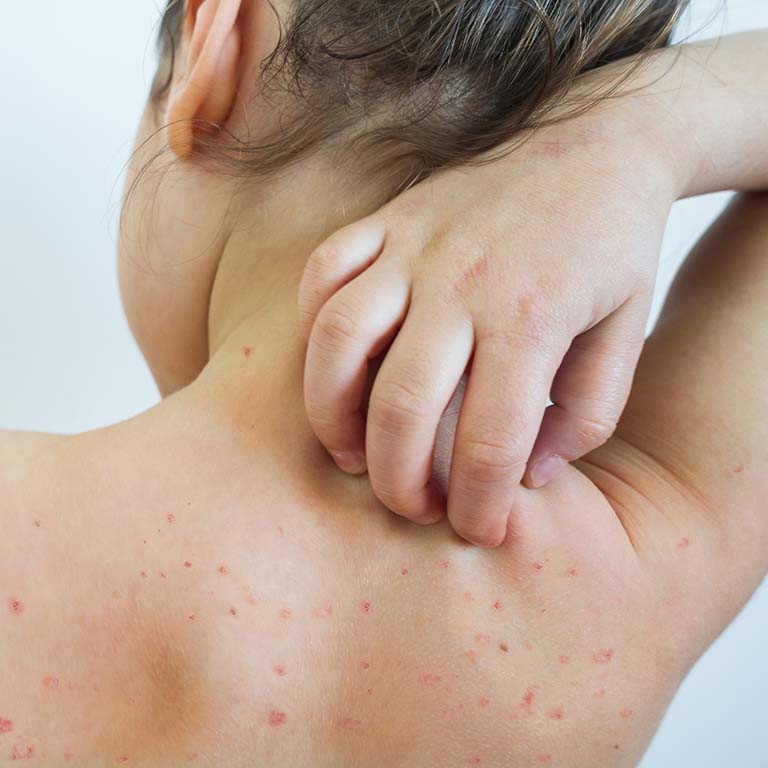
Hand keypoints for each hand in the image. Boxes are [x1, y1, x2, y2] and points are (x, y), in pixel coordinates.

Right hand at [298, 106, 676, 545]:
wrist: (601, 142)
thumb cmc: (614, 247)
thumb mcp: (628, 334)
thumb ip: (588, 414)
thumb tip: (533, 476)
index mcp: (532, 316)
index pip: (491, 439)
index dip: (479, 503)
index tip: (479, 530)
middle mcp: (462, 280)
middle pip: (403, 402)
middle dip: (400, 480)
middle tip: (413, 509)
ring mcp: (415, 244)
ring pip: (340, 337)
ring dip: (333, 414)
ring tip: (350, 457)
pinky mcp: (389, 219)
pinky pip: (325, 271)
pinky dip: (312, 327)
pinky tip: (330, 370)